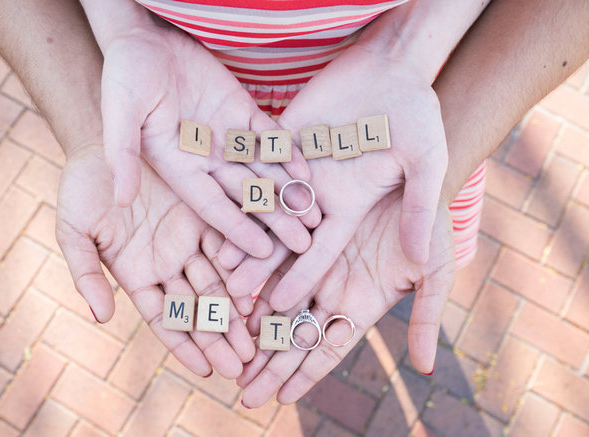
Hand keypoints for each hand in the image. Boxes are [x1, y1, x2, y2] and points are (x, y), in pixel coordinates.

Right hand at [55, 145, 254, 377]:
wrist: (103, 141)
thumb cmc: (82, 186)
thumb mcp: (74, 231)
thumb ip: (86, 274)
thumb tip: (101, 317)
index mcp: (137, 273)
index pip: (164, 318)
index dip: (184, 344)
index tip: (206, 370)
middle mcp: (169, 261)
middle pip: (199, 306)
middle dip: (220, 336)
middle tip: (245, 365)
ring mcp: (190, 238)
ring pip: (220, 280)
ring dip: (239, 309)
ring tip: (261, 334)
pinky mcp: (207, 211)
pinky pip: (231, 240)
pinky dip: (246, 263)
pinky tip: (266, 283)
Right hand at [100, 12, 319, 257]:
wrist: (145, 36)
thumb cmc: (125, 75)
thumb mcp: (120, 114)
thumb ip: (122, 155)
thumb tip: (120, 199)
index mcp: (178, 167)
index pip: (213, 207)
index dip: (238, 230)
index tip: (264, 252)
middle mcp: (206, 159)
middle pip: (246, 196)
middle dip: (275, 220)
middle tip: (303, 245)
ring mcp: (227, 136)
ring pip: (264, 171)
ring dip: (289, 192)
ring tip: (315, 215)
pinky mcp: (242, 112)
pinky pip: (269, 137)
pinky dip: (287, 153)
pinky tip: (308, 171)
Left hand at [222, 37, 447, 310]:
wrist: (394, 66)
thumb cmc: (418, 113)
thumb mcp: (425, 163)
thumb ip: (420, 207)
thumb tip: (419, 255)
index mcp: (349, 205)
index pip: (321, 251)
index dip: (303, 278)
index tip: (281, 308)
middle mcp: (319, 191)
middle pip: (284, 236)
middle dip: (262, 267)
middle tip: (235, 295)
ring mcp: (297, 163)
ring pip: (263, 203)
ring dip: (242, 230)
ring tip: (216, 260)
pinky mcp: (282, 135)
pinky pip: (254, 160)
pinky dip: (236, 179)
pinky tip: (213, 197)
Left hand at [236, 189, 455, 406]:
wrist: (419, 176)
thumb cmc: (432, 226)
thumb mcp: (434, 272)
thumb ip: (425, 319)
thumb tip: (424, 369)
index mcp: (359, 304)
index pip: (327, 349)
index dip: (304, 375)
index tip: (280, 399)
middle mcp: (330, 288)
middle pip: (294, 333)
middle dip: (269, 364)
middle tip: (243, 393)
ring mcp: (313, 260)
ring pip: (275, 299)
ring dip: (251, 324)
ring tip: (227, 348)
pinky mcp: (301, 230)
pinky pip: (271, 255)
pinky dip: (251, 272)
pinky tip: (227, 289)